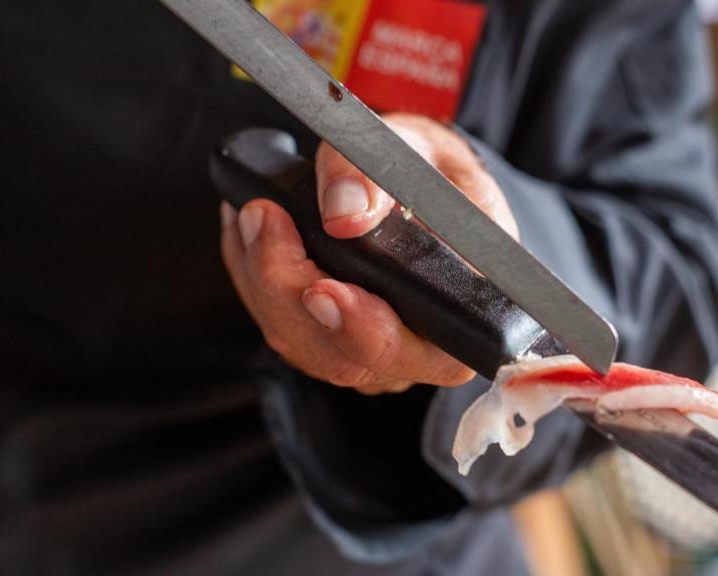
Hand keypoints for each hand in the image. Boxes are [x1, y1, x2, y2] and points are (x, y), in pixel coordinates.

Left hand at [221, 113, 517, 393]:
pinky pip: (282, 329)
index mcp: (466, 316)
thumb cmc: (431, 172)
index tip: (322, 287)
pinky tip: (251, 234)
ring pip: (301, 346)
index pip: (417, 351)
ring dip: (263, 280)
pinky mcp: (332, 344)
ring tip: (254, 213)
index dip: (363, 328)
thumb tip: (345, 216)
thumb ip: (378, 174)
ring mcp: (373, 355)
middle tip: (264, 219)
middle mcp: (421, 352)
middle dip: (289, 289)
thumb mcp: (417, 151)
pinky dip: (255, 280)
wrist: (421, 178)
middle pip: (343, 358)